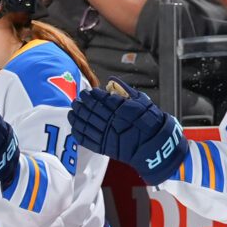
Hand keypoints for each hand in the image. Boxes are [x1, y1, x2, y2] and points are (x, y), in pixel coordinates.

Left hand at [68, 76, 187, 183]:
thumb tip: (112, 80)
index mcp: (121, 109)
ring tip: (73, 110)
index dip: (93, 95)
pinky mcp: (102, 146)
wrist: (153, 145)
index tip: (88, 92)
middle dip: (82, 103)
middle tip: (77, 99)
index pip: (102, 99)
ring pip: (86, 123)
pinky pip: (85, 139)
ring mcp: (106, 134)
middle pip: (91, 110)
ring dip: (77, 115)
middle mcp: (111, 121)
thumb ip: (125, 90)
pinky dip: (78, 131)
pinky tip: (74, 125)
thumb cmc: (150, 121)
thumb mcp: (141, 101)